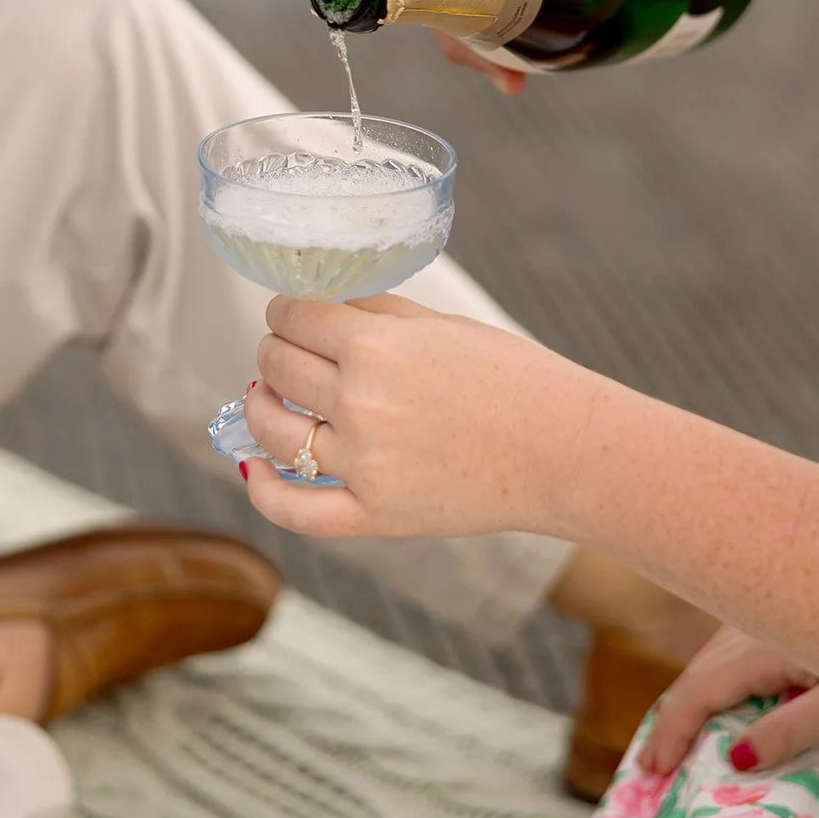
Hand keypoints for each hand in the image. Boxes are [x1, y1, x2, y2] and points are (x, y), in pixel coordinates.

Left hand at [241, 293, 589, 539]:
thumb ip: (375, 312)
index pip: (294, 317)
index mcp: (375, 349)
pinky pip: (295, 510)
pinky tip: (254, 467)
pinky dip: (262, 489)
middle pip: (277, 366)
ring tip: (267, 396)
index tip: (293, 313)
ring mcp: (363, 465)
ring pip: (273, 430)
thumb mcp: (440, 325)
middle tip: (287, 349)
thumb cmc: (512, 377)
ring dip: (260, 405)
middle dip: (275, 350)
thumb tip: (323, 301)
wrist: (564, 449)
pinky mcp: (375, 515)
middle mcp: (359, 404)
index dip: (286, 309)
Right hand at [639, 625, 818, 775]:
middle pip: (698, 673)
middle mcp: (754, 625)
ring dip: (690, 698)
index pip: (699, 691)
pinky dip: (713, 679)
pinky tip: (718, 692)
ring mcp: (764, 617)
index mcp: (761, 646)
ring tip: (673, 735)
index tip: (653, 770)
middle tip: (649, 764)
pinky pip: (731, 650)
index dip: (672, 732)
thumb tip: (733, 760)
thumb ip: (790, 731)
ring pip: (712, 659)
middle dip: (671, 719)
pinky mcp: (779, 618)